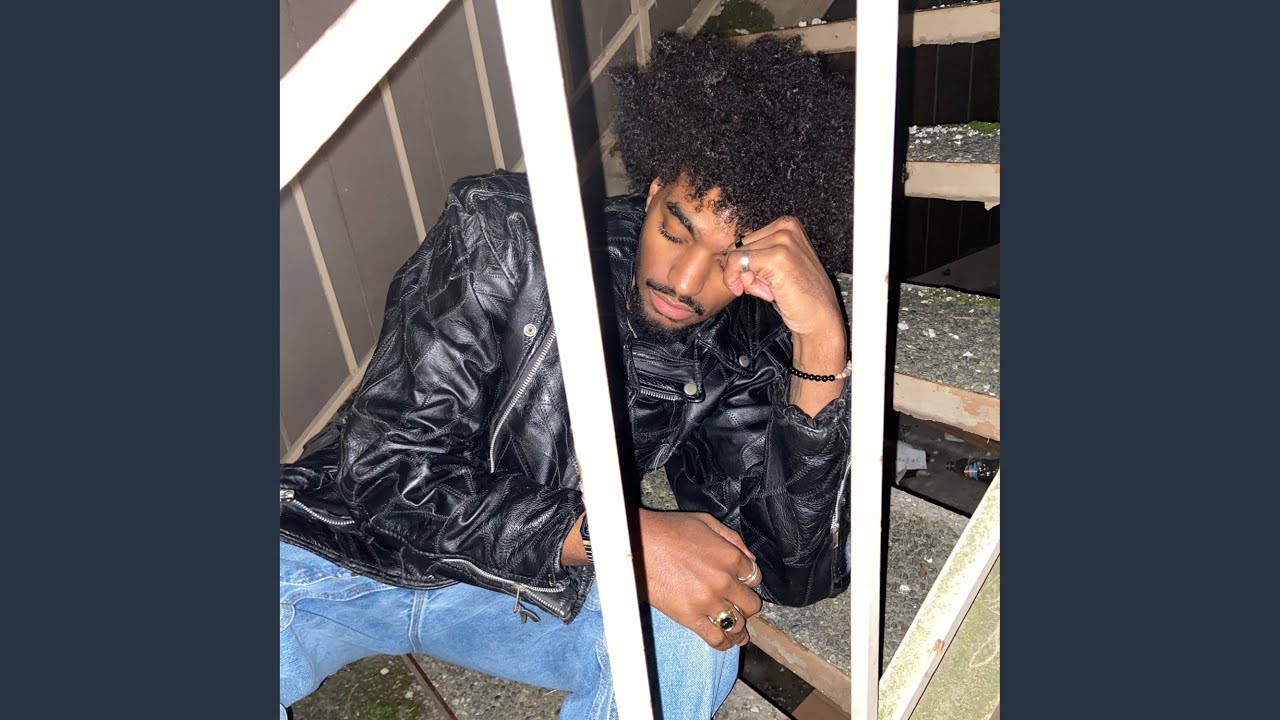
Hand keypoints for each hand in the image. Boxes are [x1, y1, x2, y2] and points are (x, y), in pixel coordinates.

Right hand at [636, 509, 763, 649]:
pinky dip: (723, 643)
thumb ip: (733, 539)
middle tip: (737, 606)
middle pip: (751, 604)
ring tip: (736, 631)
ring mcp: (708, 601)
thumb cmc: (668, 529)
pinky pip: (716, 638)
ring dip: (738, 627)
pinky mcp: (690, 617)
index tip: (740, 586)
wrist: (638, 543)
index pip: (755, 578)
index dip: (748, 582)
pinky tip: (723, 641)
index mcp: (731, 557)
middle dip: (746, 605)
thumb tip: (750, 559)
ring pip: (737, 624)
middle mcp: (724, 581)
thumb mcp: (706, 522)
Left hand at [722, 217, 847, 414]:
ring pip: (736, 255)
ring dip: (747, 280)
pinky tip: (767, 293)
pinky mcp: (776, 257)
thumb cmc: (799, 294)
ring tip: (771, 290)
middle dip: (746, 272)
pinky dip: (744, 283)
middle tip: (768, 288)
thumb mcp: (779, 263)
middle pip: (739, 246)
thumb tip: (725, 254)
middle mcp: (786, 226)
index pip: (746, 240)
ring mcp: (783, 240)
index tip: (765, 281)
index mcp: (788, 223)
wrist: (819, 317)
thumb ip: (758, 252)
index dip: (748, 265)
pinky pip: (736, 263)